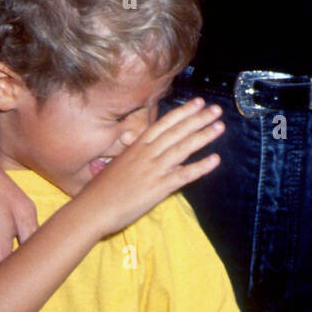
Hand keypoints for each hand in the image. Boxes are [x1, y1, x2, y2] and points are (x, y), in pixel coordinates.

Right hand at [73, 98, 223, 239]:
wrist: (91, 210)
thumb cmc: (102, 188)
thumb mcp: (119, 162)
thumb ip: (136, 152)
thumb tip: (146, 143)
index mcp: (137, 146)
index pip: (165, 123)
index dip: (183, 112)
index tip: (198, 102)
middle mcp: (147, 153)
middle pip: (177, 131)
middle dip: (198, 119)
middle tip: (216, 109)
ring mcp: (153, 169)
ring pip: (183, 148)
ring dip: (203, 136)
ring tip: (220, 126)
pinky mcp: (158, 188)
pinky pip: (183, 175)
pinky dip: (200, 167)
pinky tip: (215, 159)